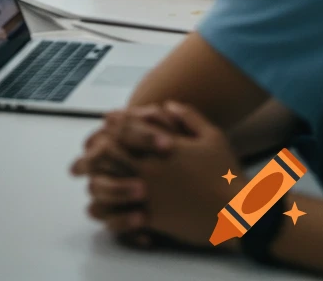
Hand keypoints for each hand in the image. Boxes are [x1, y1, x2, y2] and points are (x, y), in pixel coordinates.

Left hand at [81, 103, 238, 247]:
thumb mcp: (211, 136)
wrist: (237, 212)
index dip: (112, 124)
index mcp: (160, 147)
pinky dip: (110, 211)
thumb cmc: (226, 174)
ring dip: (97, 181)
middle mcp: (149, 168)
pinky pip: (121, 214)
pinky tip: (105, 211)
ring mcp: (148, 193)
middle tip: (86, 153)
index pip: (125, 129)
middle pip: (109, 155)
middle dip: (94, 153)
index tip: (104, 123)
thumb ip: (187, 116)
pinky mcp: (153, 217)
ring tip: (90, 181)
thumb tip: (166, 105)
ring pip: (109, 185)